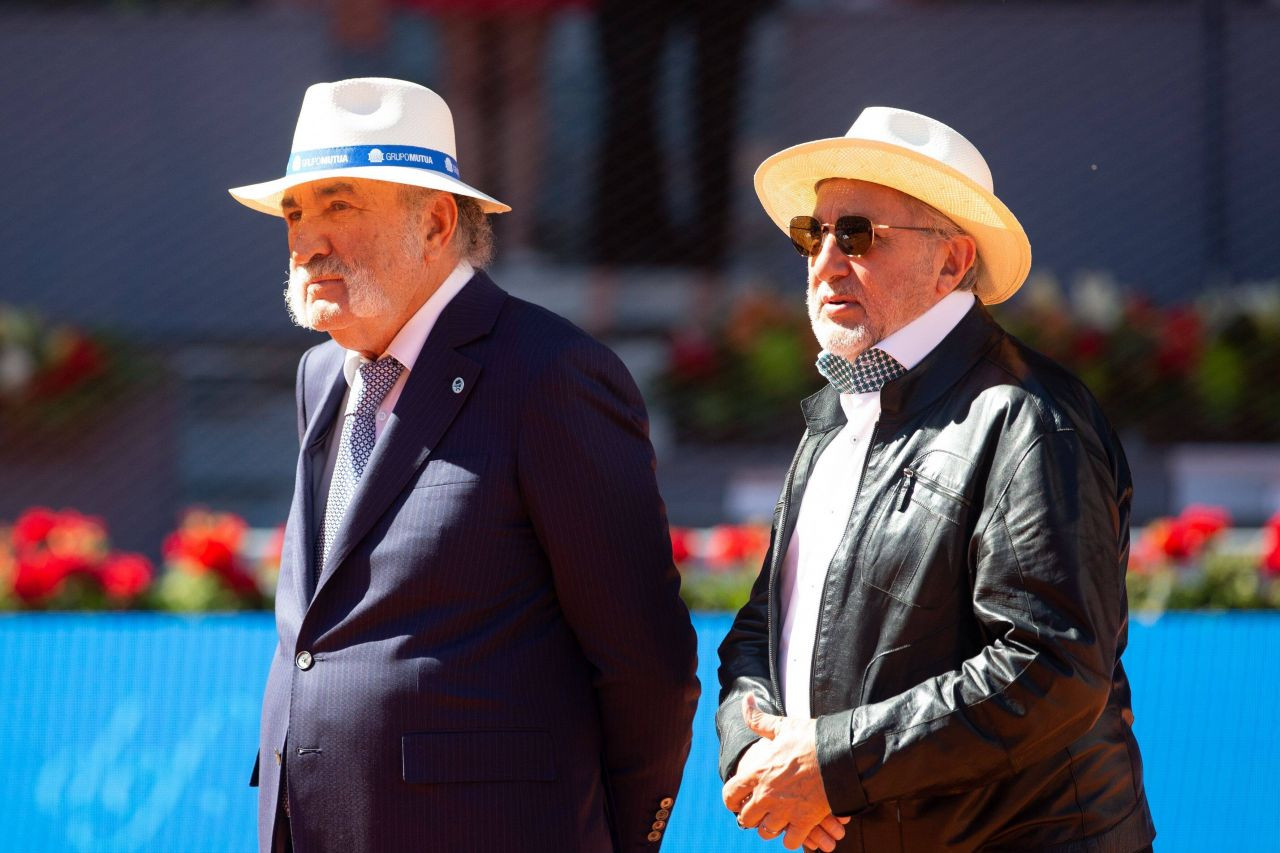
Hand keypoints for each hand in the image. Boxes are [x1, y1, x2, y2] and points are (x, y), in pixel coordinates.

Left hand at [722, 694, 838, 848]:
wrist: (841, 754)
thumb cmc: (811, 738)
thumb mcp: (782, 726)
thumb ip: (758, 719)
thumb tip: (746, 699)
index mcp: (757, 772)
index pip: (730, 795)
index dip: (732, 799)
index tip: (738, 800)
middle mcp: (766, 794)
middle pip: (746, 818)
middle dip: (752, 815)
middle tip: (761, 811)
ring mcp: (784, 810)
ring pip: (766, 832)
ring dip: (771, 827)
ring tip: (778, 820)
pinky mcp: (804, 821)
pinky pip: (790, 842)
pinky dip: (792, 839)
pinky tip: (796, 829)